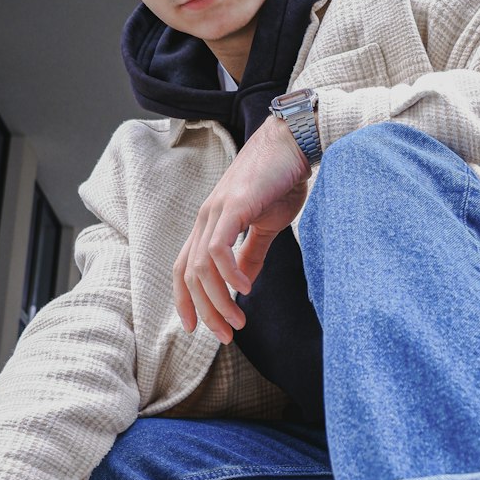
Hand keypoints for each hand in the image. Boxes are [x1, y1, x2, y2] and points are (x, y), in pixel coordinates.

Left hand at [173, 115, 310, 343]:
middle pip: (189, 275)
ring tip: (238, 321)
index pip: (184, 268)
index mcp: (209, 224)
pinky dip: (229, 275)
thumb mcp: (265, 226)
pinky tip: (246, 290)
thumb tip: (242, 284)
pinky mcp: (234, 206)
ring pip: (202, 268)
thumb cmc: (281, 180)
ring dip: (218, 301)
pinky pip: (218, 249)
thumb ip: (251, 254)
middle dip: (205, 311)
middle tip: (226, 335)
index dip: (186, 300)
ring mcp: (216, 211)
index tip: (197, 328)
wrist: (294, 143)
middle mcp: (206, 218)